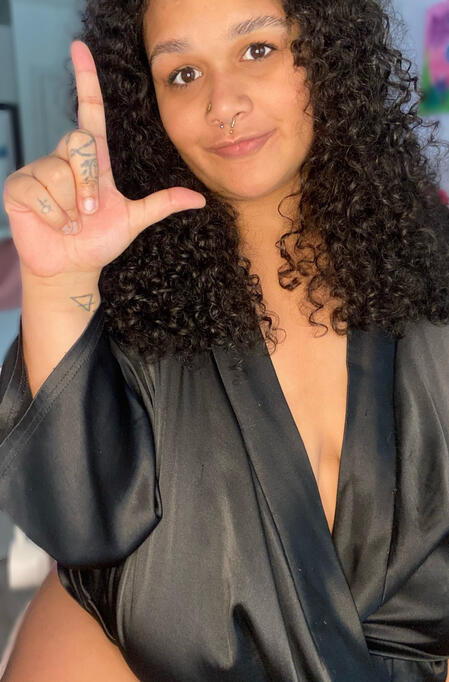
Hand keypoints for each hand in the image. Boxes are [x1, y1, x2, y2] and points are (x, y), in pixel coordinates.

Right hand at [2, 40, 205, 278]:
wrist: (72, 267)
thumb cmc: (98, 240)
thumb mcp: (134, 219)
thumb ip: (162, 204)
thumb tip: (200, 199)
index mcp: (94, 161)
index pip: (90, 112)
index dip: (86, 80)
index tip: (79, 48)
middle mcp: (66, 159)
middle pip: (79, 145)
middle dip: (87, 185)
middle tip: (88, 213)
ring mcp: (40, 171)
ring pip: (58, 174)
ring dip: (70, 207)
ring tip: (70, 222)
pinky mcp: (19, 186)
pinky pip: (38, 192)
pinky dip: (52, 215)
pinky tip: (53, 224)